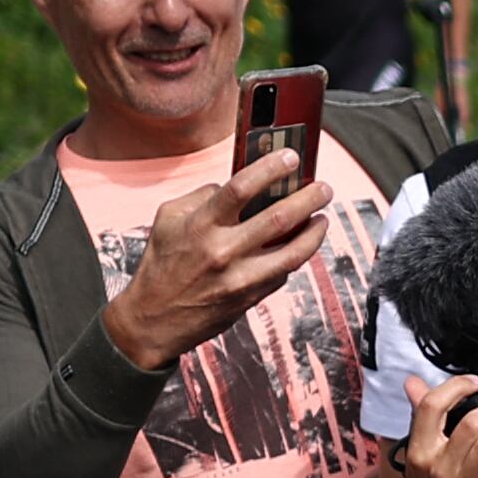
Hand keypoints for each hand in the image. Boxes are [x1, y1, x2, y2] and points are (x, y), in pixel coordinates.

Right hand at [96, 145, 326, 370]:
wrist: (154, 320)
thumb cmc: (162, 264)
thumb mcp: (168, 220)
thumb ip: (201, 196)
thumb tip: (237, 185)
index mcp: (199, 225)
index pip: (240, 188)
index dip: (270, 168)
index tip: (291, 158)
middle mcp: (222, 251)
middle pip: (278, 218)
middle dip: (308, 199)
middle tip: (323, 188)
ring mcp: (240, 277)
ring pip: (293, 251)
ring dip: (315, 232)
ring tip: (323, 218)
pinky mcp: (251, 297)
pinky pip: (282, 272)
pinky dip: (296, 255)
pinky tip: (302, 244)